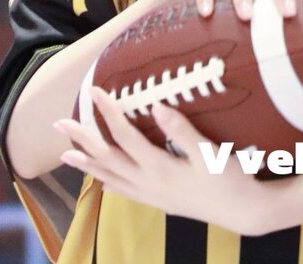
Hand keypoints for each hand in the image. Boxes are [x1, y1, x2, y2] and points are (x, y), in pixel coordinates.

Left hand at [56, 86, 267, 236]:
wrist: (243, 212)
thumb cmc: (229, 179)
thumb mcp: (209, 152)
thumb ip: (182, 130)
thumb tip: (156, 107)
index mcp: (159, 168)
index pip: (125, 136)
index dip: (108, 112)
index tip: (95, 91)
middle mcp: (148, 184)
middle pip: (107, 159)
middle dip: (82, 141)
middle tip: (58, 125)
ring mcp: (152, 195)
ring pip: (110, 177)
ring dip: (87, 164)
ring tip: (67, 155)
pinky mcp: (159, 202)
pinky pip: (124, 191)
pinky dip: (108, 182)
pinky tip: (102, 180)